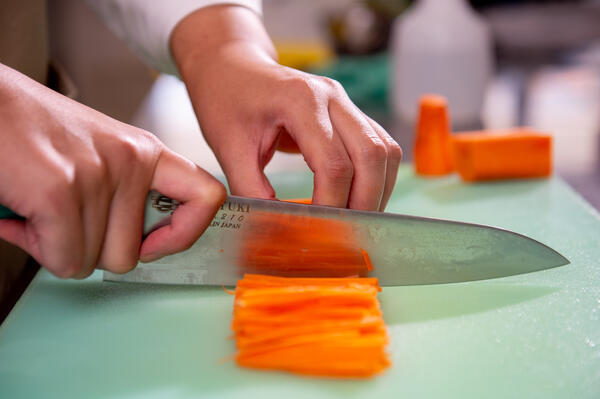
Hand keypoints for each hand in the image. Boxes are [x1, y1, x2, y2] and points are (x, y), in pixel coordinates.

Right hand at [0, 64, 225, 278]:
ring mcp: (99, 175)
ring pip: (90, 262)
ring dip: (57, 248)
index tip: (156, 245)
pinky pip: (64, 260)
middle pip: (129, 255)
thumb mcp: (98, 153)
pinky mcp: (61, 192)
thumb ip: (124, 195)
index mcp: (145, 151)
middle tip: (62, 221)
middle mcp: (131, 160)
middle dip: (88, 251)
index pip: (207, 195)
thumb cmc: (31, 130)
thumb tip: (144, 248)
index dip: (187, 233)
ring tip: (38, 210)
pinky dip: (38, 249)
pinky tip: (24, 217)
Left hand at [171, 6, 401, 210]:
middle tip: (347, 235)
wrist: (231, 67)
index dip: (330, 205)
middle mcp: (332, 97)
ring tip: (356, 221)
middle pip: (372, 156)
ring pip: (385, 151)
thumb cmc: (226, 101)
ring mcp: (345, 102)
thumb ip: (253, 191)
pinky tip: (358, 200)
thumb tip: (281, 232)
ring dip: (377, 191)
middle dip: (365, 202)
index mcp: (301, 100)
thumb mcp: (229, 148)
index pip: (334, 164)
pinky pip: (380, 146)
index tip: (317, 232)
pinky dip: (376, 178)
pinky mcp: (350, 113)